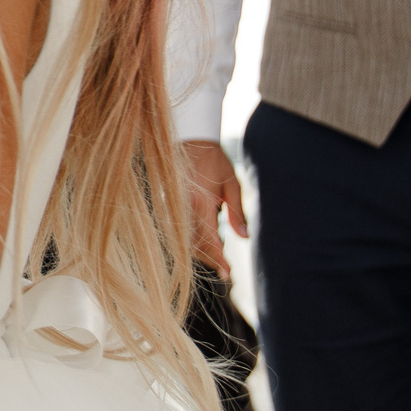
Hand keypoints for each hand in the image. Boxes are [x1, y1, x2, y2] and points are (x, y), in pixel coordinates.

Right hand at [181, 140, 245, 274]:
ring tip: (216, 260)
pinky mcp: (166, 203)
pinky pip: (177, 229)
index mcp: (200, 203)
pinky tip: (201, 245)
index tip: (228, 273)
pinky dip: (189, 240)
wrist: (189, 137)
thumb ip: (238, 211)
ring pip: (184, 239)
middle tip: (225, 271)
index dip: (219, 259)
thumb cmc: (214, 159)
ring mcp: (172, 206)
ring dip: (199, 253)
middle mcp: (183, 207)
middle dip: (210, 259)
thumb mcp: (231, 183)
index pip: (210, 240)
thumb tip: (244, 236)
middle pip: (195, 245)